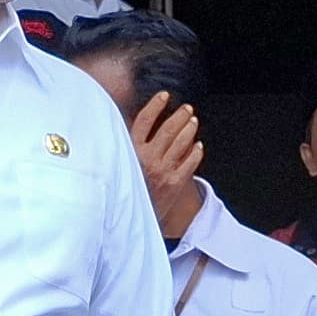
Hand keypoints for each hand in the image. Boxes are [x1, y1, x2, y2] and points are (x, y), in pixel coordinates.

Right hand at [126, 90, 201, 209]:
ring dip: (189, 129)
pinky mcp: (174, 184)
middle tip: (187, 108)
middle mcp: (147, 159)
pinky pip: (190, 163)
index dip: (155, 106)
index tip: (164, 96)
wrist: (130, 219)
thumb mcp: (117, 163)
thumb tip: (130, 120)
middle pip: (167, 130)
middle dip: (180, 116)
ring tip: (193, 121)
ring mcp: (162, 171)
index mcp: (130, 151)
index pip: (144, 121)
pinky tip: (198, 145)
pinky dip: (196, 152)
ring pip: (180, 144)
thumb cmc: (123, 189)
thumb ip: (124, 143)